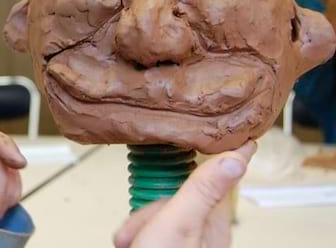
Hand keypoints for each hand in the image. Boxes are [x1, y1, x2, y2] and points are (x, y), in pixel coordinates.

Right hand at [114, 141, 256, 247]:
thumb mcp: (178, 224)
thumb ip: (201, 190)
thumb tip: (236, 157)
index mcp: (214, 223)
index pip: (218, 176)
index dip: (220, 153)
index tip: (227, 130)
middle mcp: (203, 232)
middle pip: (176, 193)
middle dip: (150, 206)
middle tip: (141, 227)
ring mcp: (185, 241)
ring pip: (158, 209)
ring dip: (138, 222)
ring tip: (132, 244)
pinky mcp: (168, 246)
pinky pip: (150, 226)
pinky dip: (135, 233)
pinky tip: (131, 245)